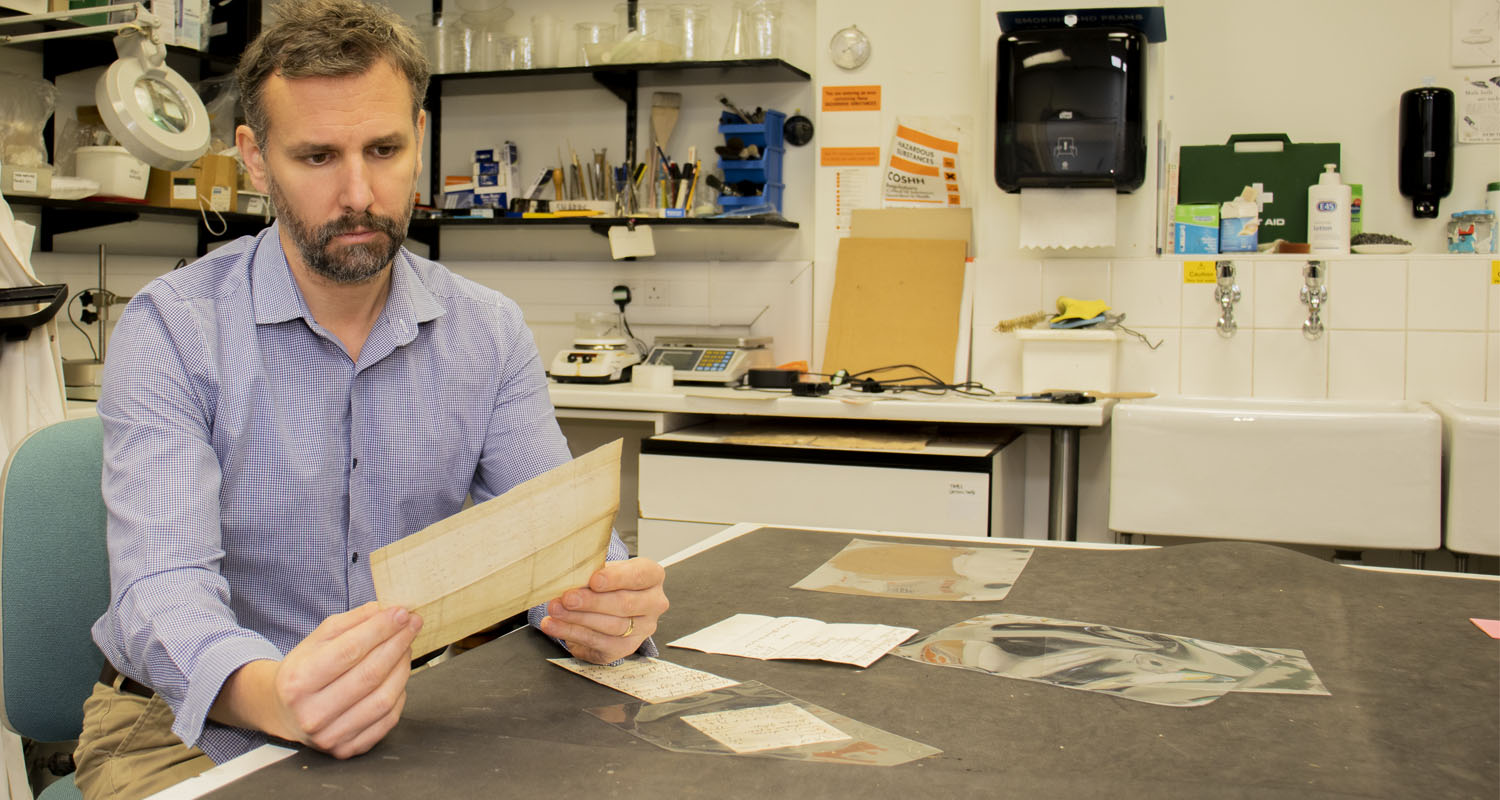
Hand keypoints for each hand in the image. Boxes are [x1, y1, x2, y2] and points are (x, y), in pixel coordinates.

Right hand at [214, 602, 422, 758]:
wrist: (284, 711)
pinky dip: (400, 694)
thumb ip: (350, 623)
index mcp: (298, 681)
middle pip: (370, 675)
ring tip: (406, 647)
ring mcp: (330, 736)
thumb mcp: (316, 640)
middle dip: (397, 644)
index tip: (401, 613)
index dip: (381, 630)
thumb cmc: (303, 671)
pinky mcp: (347, 749)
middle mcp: (312, 713)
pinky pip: (387, 720)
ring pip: (383, 698)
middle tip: (412, 625)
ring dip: (403, 667)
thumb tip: (383, 610)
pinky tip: (398, 675)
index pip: (350, 651)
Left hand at [540, 557, 668, 664]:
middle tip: (567, 598)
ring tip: (556, 611)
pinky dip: (573, 634)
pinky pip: (600, 643)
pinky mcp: (626, 648)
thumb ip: (593, 572)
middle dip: (592, 602)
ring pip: (613, 626)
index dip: (616, 579)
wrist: (609, 605)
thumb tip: (573, 577)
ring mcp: (643, 628)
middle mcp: (654, 603)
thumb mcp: (605, 569)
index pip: (639, 576)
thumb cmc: (608, 583)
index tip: (593, 580)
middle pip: (625, 604)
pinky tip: (556, 626)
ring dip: (579, 619)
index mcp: (652, 577)